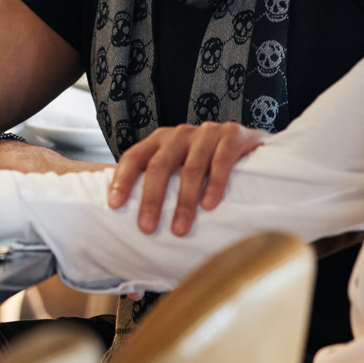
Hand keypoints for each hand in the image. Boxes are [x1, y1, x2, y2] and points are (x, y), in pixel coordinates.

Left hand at [106, 121, 267, 236]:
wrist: (250, 141)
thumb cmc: (206, 160)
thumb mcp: (178, 166)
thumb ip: (159, 183)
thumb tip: (132, 222)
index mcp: (160, 141)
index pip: (134, 157)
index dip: (122, 179)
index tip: (114, 205)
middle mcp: (180, 134)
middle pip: (160, 165)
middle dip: (152, 198)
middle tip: (147, 228)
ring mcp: (207, 133)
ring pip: (191, 168)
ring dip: (184, 201)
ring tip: (179, 229)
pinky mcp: (233, 135)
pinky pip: (221, 161)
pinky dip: (215, 184)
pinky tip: (209, 205)